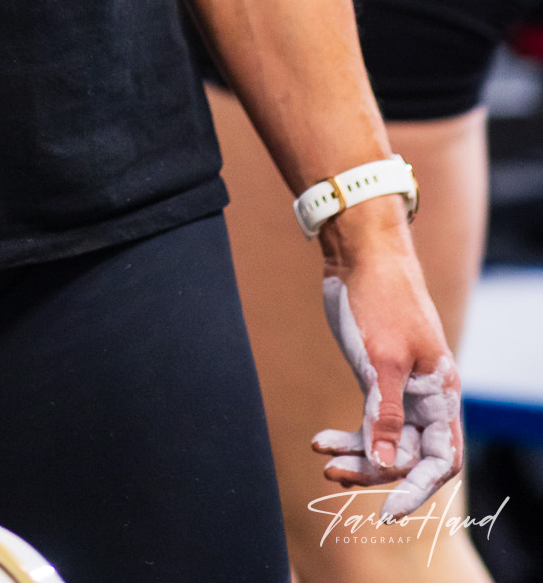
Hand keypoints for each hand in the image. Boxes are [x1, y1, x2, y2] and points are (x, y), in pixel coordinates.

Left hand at [310, 215, 461, 523]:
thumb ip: (386, 414)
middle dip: (375, 472)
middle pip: (409, 455)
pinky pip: (368, 420)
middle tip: (334, 477)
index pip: (441, 460)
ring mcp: (400, 386)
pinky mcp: (376, 376)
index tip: (387, 509)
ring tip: (323, 460)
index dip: (417, 488)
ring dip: (356, 456)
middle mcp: (425, 396)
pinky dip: (347, 434)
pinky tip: (320, 441)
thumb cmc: (380, 298)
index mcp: (439, 393)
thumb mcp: (382, 358)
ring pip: (385, 440)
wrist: (359, 251)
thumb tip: (388, 463)